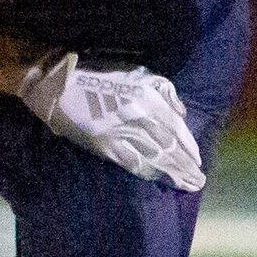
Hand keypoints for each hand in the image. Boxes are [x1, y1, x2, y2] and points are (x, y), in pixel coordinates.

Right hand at [19, 52, 204, 190]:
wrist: (58, 82)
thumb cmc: (97, 73)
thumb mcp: (135, 71)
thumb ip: (162, 90)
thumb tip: (180, 112)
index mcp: (146, 96)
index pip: (175, 126)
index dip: (188, 145)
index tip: (198, 160)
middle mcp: (137, 116)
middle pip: (167, 145)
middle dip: (184, 165)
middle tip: (198, 181)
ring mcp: (119, 132)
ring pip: (152, 156)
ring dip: (171, 172)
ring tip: (186, 184)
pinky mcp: (103, 144)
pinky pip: (130, 160)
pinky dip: (147, 171)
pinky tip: (158, 178)